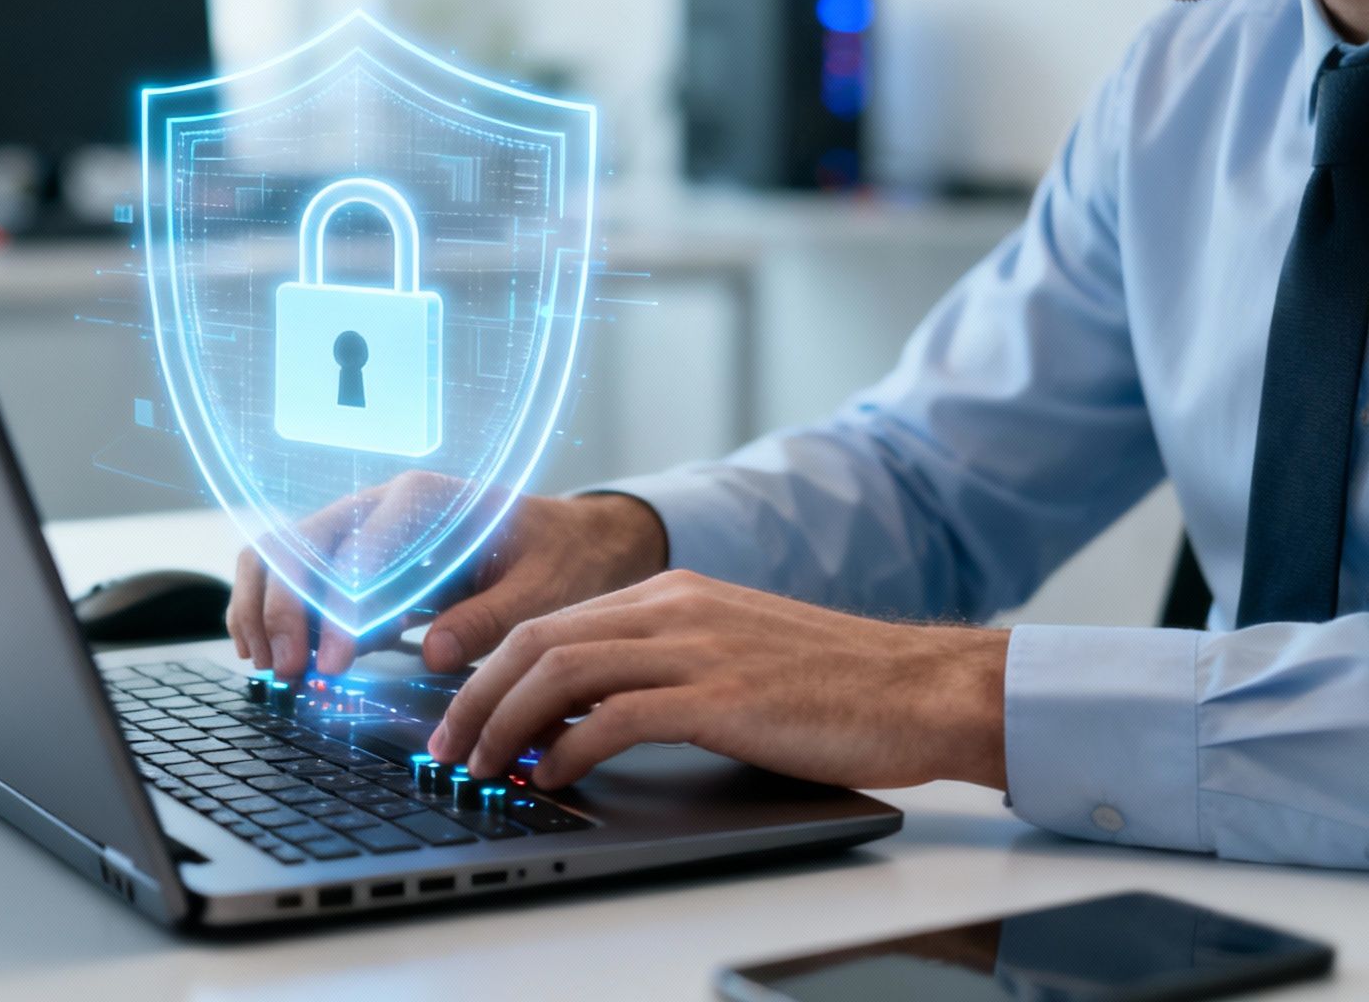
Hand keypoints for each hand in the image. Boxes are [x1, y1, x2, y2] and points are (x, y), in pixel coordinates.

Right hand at [226, 482, 667, 677]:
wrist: (565, 543)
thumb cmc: (557, 560)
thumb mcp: (543, 592)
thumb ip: (490, 618)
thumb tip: (435, 652)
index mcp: (426, 502)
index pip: (361, 550)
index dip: (340, 608)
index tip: (336, 663)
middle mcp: (380, 505)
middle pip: (301, 543)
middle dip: (286, 609)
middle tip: (292, 673)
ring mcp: (359, 530)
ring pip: (281, 553)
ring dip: (264, 609)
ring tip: (270, 668)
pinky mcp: (352, 562)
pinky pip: (291, 576)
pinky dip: (270, 612)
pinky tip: (273, 657)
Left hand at [425, 569, 1009, 791]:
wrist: (923, 686)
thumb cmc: (836, 683)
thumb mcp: (732, 652)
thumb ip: (660, 666)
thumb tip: (581, 714)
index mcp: (673, 592)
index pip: (551, 622)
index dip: (490, 670)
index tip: (460, 716)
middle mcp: (675, 606)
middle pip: (537, 641)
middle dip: (475, 698)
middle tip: (446, 750)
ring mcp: (698, 647)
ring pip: (562, 673)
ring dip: (505, 725)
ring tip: (482, 770)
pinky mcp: (723, 696)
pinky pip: (617, 718)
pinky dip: (569, 748)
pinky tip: (552, 776)